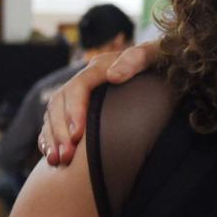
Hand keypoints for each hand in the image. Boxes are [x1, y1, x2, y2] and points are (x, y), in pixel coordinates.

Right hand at [40, 42, 160, 165]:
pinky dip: (50, 140)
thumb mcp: (155, 56)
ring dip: (53, 139)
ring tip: (57, 161)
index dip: (75, 110)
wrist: (165, 69)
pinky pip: (54, 124)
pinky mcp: (78, 109)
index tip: (78, 134)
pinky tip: (52, 157)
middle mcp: (86, 79)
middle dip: (60, 130)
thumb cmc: (163, 62)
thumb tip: (114, 75)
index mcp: (101, 66)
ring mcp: (79, 95)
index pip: (79, 86)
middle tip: (66, 156)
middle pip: (60, 102)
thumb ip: (138, 59)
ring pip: (53, 115)